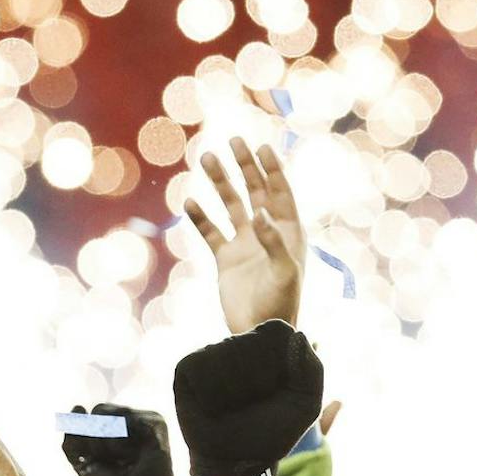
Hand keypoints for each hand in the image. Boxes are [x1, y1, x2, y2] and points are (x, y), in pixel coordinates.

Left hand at [60, 405, 186, 475]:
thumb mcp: (83, 464)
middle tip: (114, 463)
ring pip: (106, 413)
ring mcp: (142, 420)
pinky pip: (123, 418)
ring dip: (106, 443)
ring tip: (125, 460)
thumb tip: (77, 407)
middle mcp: (127, 422)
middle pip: (96, 412)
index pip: (85, 418)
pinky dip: (120, 442)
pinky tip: (134, 456)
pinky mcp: (155, 422)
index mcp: (111, 430)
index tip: (95, 461)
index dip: (83, 438)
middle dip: (95, 441)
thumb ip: (73, 438)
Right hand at [171, 320, 322, 475]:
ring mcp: (210, 353)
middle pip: (250, 343)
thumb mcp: (305, 404)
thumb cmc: (273, 431)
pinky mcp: (186, 368)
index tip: (280, 390)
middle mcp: (239, 342)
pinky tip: (214, 408)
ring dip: (235, 392)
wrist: (237, 462)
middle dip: (259, 382)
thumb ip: (312, 369)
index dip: (282, 365)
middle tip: (253, 404)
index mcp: (269, 345)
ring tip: (233, 407)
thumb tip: (299, 335)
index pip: (277, 331)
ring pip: (226, 355)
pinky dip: (213, 396)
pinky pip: (202, 370)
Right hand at [183, 140, 305, 334]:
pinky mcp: (225, 259)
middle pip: (255, 192)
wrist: (258, 333)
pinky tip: (189, 202)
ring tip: (207, 159)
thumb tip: (261, 213)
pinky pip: (211, 232)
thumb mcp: (284, 271)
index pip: (280, 192)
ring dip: (220, 184)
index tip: (261, 147)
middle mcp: (267, 233)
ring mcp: (245, 245)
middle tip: (234, 142)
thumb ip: (273, 241)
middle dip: (245, 167)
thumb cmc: (280, 303)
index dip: (272, 169)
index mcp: (288, 232)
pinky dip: (200, 217)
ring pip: (231, 206)